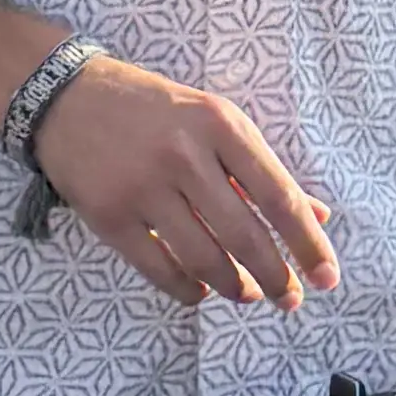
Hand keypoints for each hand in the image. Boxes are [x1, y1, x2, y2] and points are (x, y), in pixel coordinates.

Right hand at [30, 54, 342, 313]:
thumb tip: (317, 217)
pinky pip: (158, 268)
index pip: (278, 196)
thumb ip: (263, 170)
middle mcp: (184, 155)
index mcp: (220, 125)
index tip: (327, 277)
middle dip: (275, 277)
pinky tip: (201, 292)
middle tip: (288, 299)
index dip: (307, 243)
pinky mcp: (109, 214)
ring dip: (233, 286)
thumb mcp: (215, 121)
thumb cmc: (154, 110)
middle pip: (244, 235)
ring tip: (245, 294)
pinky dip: (188, 290)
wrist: (68, 96)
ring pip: (203, 258)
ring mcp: (143, 186)